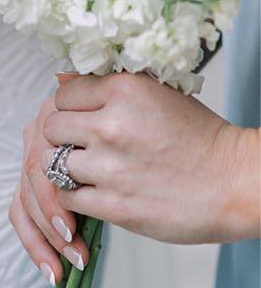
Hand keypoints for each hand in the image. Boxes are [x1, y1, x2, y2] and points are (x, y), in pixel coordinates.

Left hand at [12, 76, 259, 273]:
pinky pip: (66, 197)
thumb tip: (64, 82)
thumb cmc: (200, 139)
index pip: (64, 93)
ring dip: (67, 168)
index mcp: (124, 91)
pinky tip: (95, 191)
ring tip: (90, 170)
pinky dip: (75, 196)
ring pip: (54, 163)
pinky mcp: (113, 204)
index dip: (70, 107)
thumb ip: (111, 88)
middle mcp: (111, 125)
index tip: (81, 118)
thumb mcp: (157, 94)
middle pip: (51, 127)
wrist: (235, 183)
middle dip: (63, 137)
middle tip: (82, 146)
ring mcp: (110, 167)